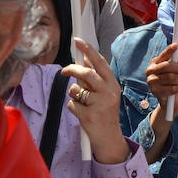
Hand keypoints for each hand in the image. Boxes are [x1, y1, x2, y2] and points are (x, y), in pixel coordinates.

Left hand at [62, 37, 129, 164]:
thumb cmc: (105, 112)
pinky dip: (72, 107)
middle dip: (72, 69)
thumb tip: (84, 57)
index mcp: (113, 85)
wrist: (109, 138)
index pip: (100, 63)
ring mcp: (99, 105)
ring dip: (73, 94)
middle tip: (64, 71)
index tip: (78, 40)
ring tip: (81, 102)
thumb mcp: (106, 93)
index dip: (88, 50)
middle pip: (86, 73)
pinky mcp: (88, 116)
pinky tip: (81, 114)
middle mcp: (108, 93)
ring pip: (75, 89)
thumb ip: (95, 77)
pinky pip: (71, 104)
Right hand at [145, 43, 177, 111]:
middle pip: (166, 66)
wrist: (171, 101)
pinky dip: (177, 89)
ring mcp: (151, 81)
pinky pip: (171, 88)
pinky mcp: (154, 91)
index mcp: (155, 63)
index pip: (163, 55)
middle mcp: (150, 70)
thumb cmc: (175, 83)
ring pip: (170, 77)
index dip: (169, 50)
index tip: (176, 45)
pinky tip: (176, 90)